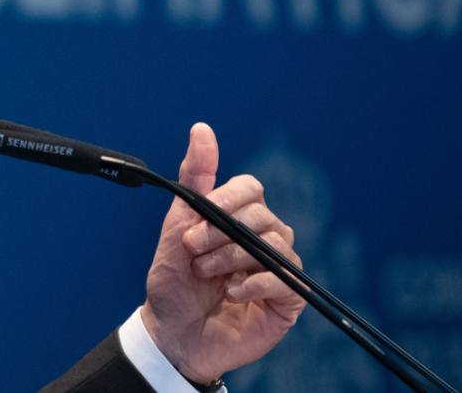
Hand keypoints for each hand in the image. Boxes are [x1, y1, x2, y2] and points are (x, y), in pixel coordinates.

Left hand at [139, 123, 305, 383]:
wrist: (172, 334)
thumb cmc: (175, 282)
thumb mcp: (177, 225)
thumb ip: (194, 178)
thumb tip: (202, 128)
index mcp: (238, 218)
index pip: (250, 189)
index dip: (225, 201)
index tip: (194, 222)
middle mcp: (263, 239)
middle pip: (261, 216)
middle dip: (219, 233)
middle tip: (192, 252)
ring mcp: (278, 270)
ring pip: (274, 245)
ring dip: (232, 258)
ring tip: (207, 274)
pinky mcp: (288, 301)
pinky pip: (287, 280)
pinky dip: (254, 284)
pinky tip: (232, 293)